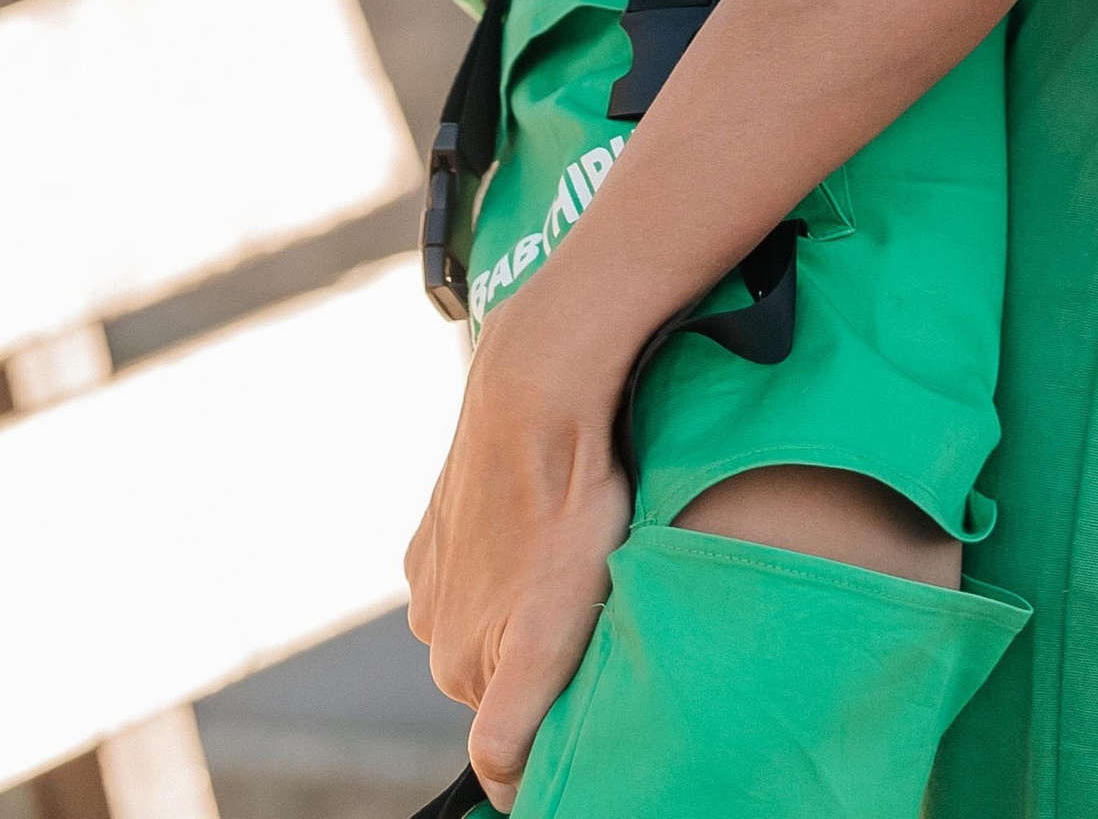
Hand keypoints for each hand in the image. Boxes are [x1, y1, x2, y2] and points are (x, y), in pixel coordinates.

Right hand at [406, 291, 631, 809]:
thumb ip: (514, 724)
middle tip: (594, 594)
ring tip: (573, 548)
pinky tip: (542, 517)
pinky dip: (509, 551)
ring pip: (493, 610)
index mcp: (459, 666)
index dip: (559, 700)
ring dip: (528, 594)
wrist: (536, 390)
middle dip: (544, 644)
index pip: (515, 725)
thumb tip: (504, 792)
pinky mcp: (435, 524)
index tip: (592, 655)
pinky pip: (481, 560)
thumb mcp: (552, 634)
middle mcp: (431, 628)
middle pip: (503, 665)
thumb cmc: (567, 509)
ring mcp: (431, 572)